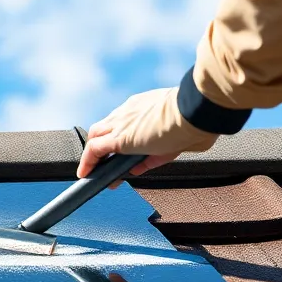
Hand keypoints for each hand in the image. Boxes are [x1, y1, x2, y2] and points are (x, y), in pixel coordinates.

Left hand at [77, 87, 218, 181]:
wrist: (195, 114)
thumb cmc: (196, 123)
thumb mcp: (177, 141)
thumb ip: (155, 156)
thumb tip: (138, 168)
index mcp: (143, 107)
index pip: (122, 121)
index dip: (117, 136)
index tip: (120, 150)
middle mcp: (128, 112)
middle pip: (104, 128)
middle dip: (101, 146)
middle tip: (102, 163)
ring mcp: (122, 124)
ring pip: (96, 136)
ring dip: (92, 155)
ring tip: (91, 171)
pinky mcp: (119, 138)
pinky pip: (94, 150)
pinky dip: (88, 162)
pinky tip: (86, 174)